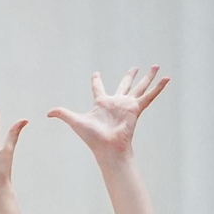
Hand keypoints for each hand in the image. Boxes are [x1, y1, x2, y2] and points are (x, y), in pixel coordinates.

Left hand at [48, 66, 167, 158]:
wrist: (107, 147)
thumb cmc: (92, 137)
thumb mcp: (75, 121)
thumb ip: (62, 114)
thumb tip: (47, 113)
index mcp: (101, 103)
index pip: (98, 88)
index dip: (96, 81)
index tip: (96, 74)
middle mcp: (116, 102)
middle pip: (124, 85)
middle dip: (130, 77)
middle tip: (135, 68)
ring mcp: (127, 105)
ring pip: (140, 87)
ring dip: (148, 77)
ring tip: (156, 66)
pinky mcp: (136, 108)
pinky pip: (149, 96)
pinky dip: (158, 88)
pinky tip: (167, 79)